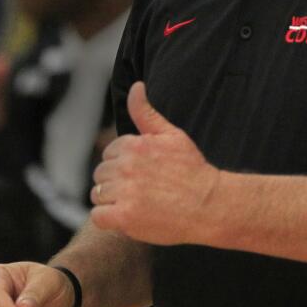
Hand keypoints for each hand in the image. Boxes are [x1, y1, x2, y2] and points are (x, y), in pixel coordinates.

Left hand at [90, 82, 220, 244]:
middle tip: (141, 191)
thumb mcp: (171, 135)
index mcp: (134, 145)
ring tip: (137, 204)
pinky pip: (98, 217)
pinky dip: (108, 219)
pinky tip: (128, 218)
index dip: (123, 165)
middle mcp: (126, 166)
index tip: (142, 175)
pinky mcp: (124, 217)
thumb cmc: (191, 170)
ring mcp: (125, 192)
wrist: (210, 205)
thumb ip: (146, 112)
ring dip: (112, 201)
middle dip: (115, 183)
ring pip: (97, 195)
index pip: (108, 154)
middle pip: (100, 175)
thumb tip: (136, 87)